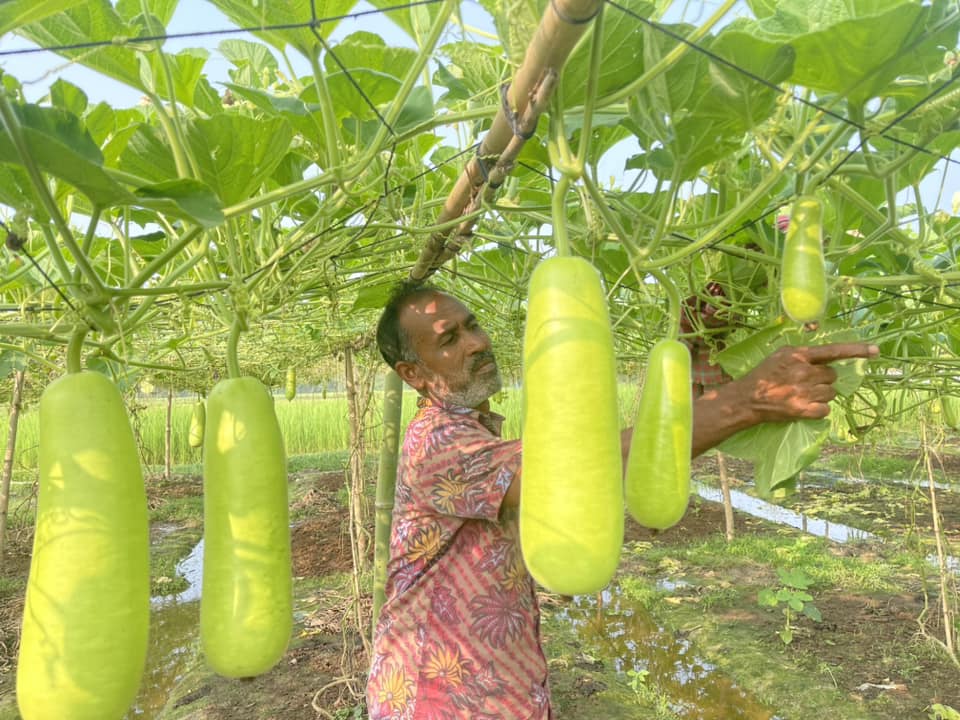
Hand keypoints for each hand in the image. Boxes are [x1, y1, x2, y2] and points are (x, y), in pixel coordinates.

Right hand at [739, 342, 878, 422]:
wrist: (747, 399)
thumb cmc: (763, 375)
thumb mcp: (780, 355)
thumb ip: (801, 355)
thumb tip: (823, 359)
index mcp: (799, 356)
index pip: (833, 351)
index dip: (856, 350)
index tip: (876, 351)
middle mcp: (804, 372)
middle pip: (832, 376)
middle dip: (823, 380)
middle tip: (805, 384)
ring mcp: (805, 392)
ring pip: (831, 393)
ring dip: (820, 395)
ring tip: (802, 395)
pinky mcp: (804, 410)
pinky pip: (825, 410)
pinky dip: (818, 410)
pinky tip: (804, 407)